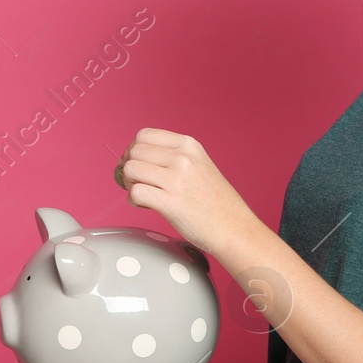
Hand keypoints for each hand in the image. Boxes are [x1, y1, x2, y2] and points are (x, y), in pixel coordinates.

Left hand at [114, 127, 262, 258]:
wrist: (234, 228)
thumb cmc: (216, 202)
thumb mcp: (198, 165)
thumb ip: (172, 157)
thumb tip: (136, 157)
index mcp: (188, 145)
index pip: (144, 135)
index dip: (133, 150)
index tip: (136, 163)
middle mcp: (182, 158)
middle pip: (134, 151)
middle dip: (128, 167)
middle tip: (136, 182)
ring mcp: (177, 179)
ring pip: (130, 170)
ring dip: (128, 184)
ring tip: (141, 194)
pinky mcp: (171, 202)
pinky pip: (135, 192)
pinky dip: (133, 200)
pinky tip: (145, 206)